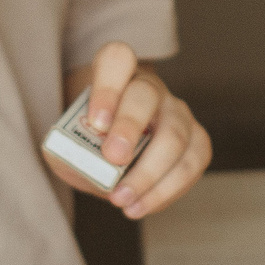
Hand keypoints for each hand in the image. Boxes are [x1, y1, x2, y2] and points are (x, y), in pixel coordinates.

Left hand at [47, 42, 212, 218]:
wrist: (111, 152)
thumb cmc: (90, 141)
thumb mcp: (68, 143)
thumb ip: (69, 150)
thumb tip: (83, 166)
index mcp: (117, 74)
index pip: (117, 59)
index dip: (107, 88)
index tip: (95, 122)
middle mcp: (150, 87)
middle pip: (146, 95)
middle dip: (130, 127)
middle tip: (113, 159)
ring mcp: (177, 112)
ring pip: (175, 133)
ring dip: (150, 172)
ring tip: (122, 200)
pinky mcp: (196, 139)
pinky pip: (192, 162)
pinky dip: (167, 189)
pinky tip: (143, 205)